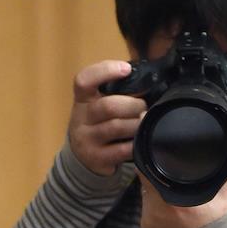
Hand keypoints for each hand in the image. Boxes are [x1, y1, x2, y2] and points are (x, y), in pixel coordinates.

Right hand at [68, 60, 145, 175]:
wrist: (83, 157)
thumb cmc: (97, 124)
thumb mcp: (96, 104)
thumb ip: (113, 92)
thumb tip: (145, 81)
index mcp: (82, 100)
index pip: (84, 80)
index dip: (105, 71)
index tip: (126, 69)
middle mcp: (81, 119)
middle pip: (108, 106)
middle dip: (133, 105)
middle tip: (143, 106)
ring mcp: (87, 140)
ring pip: (117, 127)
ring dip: (137, 123)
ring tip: (143, 121)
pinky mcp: (98, 158)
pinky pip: (122, 149)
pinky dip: (136, 143)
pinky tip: (140, 139)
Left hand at [139, 131, 226, 227]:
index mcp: (174, 202)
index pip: (148, 165)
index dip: (151, 151)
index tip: (157, 142)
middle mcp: (155, 211)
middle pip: (146, 176)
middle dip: (157, 167)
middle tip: (169, 162)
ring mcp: (148, 221)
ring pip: (146, 191)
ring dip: (156, 184)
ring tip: (173, 183)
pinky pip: (148, 205)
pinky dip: (157, 200)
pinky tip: (170, 200)